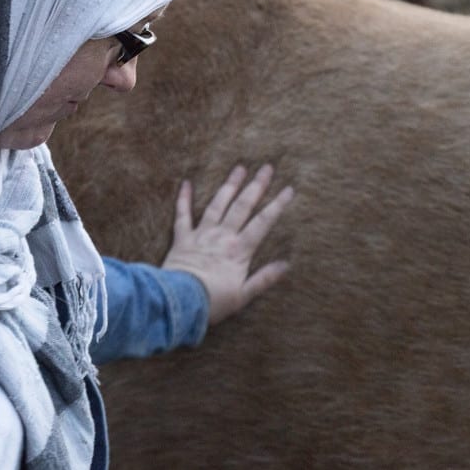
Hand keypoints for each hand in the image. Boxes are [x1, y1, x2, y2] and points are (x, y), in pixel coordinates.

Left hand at [161, 164, 293, 325]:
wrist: (179, 301)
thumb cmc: (213, 302)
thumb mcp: (244, 295)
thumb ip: (264, 278)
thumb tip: (286, 265)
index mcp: (240, 250)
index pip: (263, 222)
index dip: (277, 204)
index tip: (289, 188)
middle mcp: (222, 236)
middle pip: (242, 206)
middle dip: (256, 186)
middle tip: (266, 167)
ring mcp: (201, 234)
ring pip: (217, 204)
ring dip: (228, 185)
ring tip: (238, 168)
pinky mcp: (181, 238)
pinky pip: (182, 214)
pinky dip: (183, 198)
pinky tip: (186, 183)